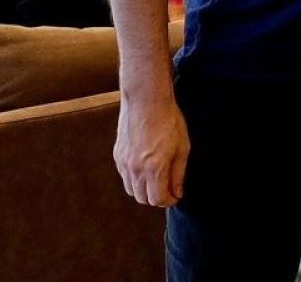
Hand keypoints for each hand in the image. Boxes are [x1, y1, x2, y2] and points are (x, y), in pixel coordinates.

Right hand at [114, 92, 190, 206]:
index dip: (169, 200)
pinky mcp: (117, 155)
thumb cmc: (169, 121)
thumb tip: (177, 193)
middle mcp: (135, 169)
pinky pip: (124, 176)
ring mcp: (124, 162)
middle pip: (143, 198)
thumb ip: (178, 174)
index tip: (176, 195)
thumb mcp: (182, 148)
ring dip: (144, 189)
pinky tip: (145, 167)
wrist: (146, 100)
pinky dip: (134, 178)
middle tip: (168, 187)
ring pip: (131, 190)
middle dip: (157, 197)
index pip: (157, 199)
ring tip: (157, 177)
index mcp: (154, 168)